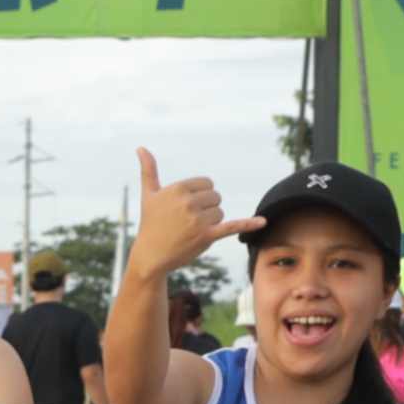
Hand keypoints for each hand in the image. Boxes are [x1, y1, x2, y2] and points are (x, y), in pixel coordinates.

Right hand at [129, 148, 261, 281]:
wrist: (150, 255)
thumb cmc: (150, 224)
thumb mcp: (149, 195)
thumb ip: (148, 170)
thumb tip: (141, 147)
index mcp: (178, 188)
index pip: (208, 184)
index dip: (201, 196)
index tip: (187, 208)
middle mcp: (188, 202)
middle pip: (215, 198)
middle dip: (206, 209)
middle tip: (188, 222)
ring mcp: (198, 220)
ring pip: (220, 213)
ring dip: (211, 222)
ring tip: (191, 231)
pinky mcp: (206, 236)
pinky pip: (232, 226)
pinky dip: (248, 224)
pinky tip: (263, 222)